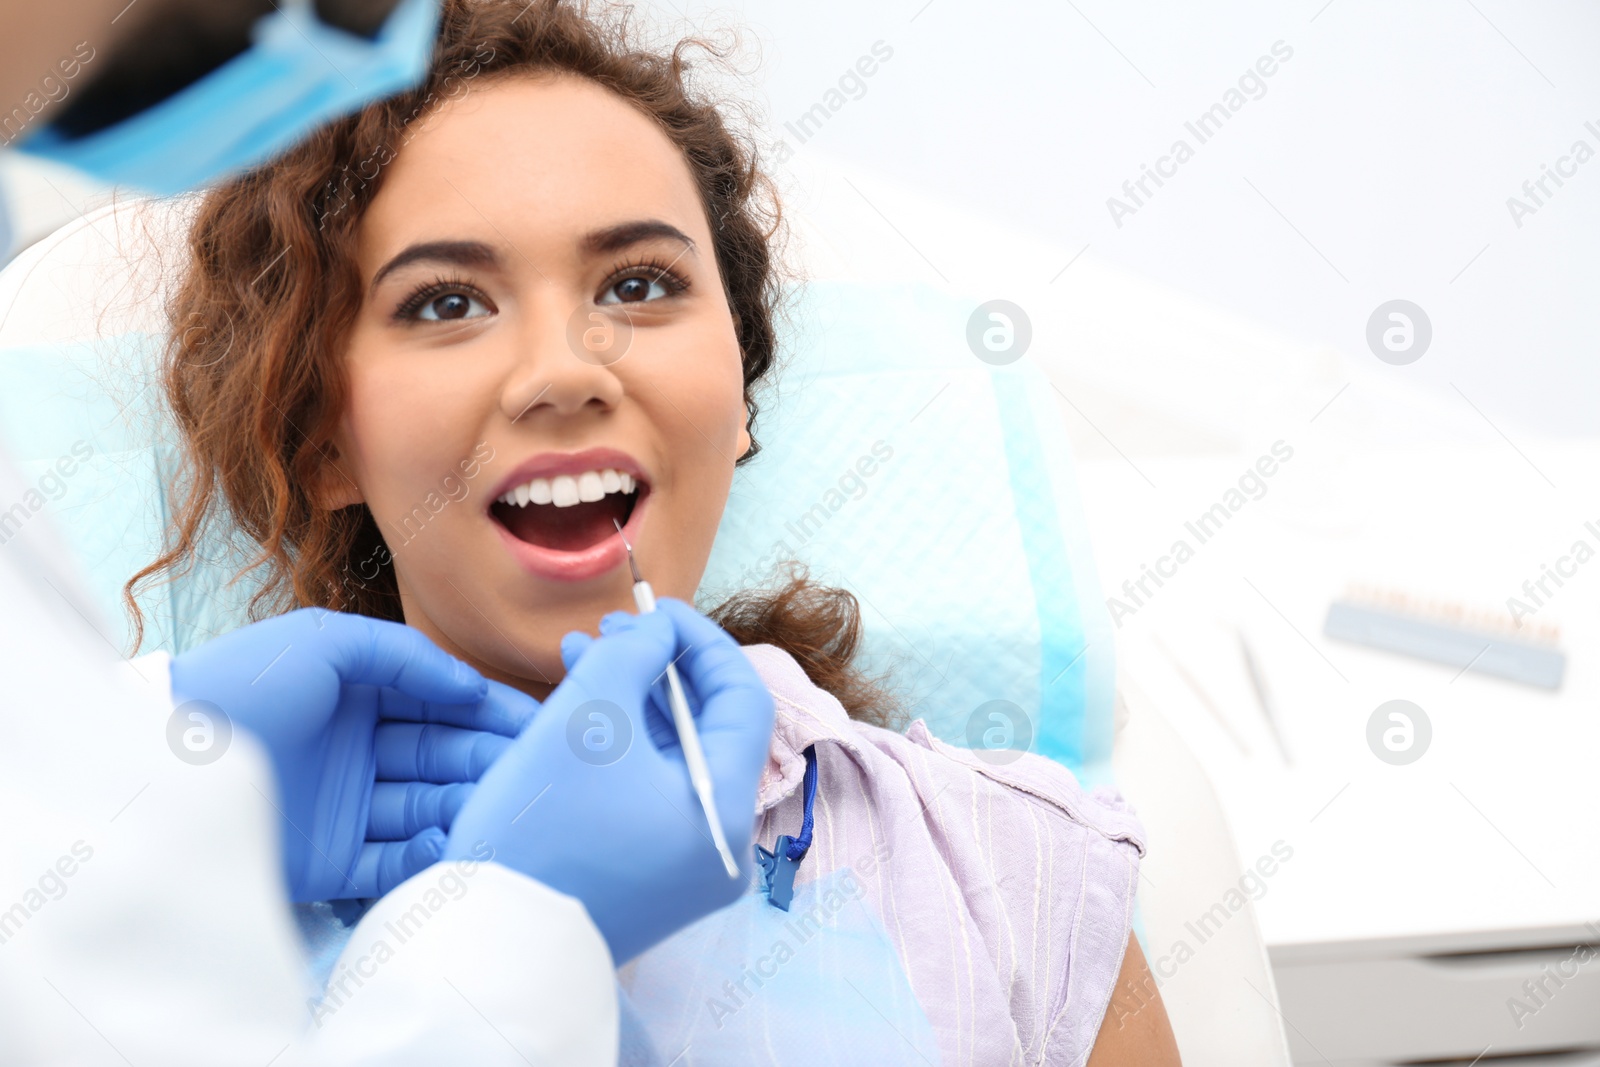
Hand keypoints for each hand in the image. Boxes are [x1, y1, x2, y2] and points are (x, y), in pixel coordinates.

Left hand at [168, 609, 534, 901]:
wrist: (163, 767)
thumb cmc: (242, 687)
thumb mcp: (325, 642)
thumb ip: (408, 656)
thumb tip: (473, 687)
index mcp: (358, 694)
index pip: (442, 703)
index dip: (492, 713)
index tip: (541, 727)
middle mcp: (358, 749)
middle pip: (443, 756)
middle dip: (491, 762)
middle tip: (535, 773)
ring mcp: (346, 807)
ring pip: (428, 808)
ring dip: (468, 807)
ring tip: (502, 809)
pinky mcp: (329, 863)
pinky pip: (393, 863)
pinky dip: (427, 855)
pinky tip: (452, 840)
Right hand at [443, 598, 774, 964]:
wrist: (486, 947)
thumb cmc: (536, 830)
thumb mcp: (583, 719)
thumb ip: (632, 656)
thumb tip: (661, 634)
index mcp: (725, 810)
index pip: (741, 699)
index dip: (700, 642)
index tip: (654, 609)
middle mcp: (723, 845)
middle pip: (710, 729)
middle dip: (660, 668)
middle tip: (611, 630)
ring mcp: (689, 868)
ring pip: (675, 759)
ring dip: (635, 702)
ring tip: (581, 654)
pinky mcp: (653, 879)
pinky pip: (652, 795)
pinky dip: (624, 749)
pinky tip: (580, 707)